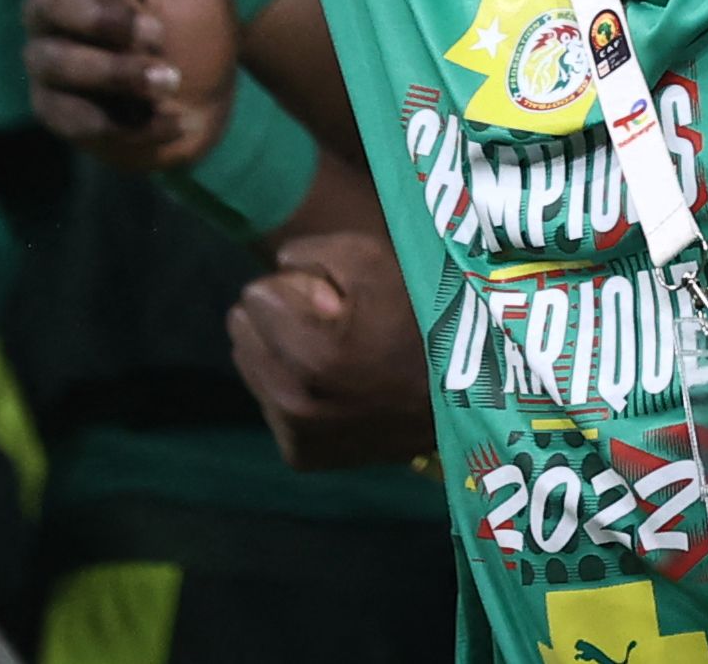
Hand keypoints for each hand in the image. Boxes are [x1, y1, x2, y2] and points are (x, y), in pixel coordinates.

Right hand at [23, 0, 236, 175]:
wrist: (211, 102)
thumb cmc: (198, 27)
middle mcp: (56, 14)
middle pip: (42, 4)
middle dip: (100, 19)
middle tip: (153, 31)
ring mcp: (51, 64)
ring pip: (52, 60)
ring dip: (113, 71)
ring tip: (167, 79)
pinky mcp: (57, 112)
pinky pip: (58, 112)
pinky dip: (103, 116)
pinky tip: (150, 115)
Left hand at [228, 224, 437, 467]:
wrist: (464, 398)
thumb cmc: (422, 319)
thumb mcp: (377, 259)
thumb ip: (314, 251)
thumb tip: (277, 269)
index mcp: (311, 355)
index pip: (254, 297)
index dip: (296, 287)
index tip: (335, 301)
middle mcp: (294, 403)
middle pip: (243, 333)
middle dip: (279, 321)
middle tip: (333, 327)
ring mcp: (295, 436)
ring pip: (253, 368)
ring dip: (281, 355)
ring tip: (335, 358)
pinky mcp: (301, 456)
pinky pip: (271, 402)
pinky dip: (293, 389)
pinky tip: (334, 387)